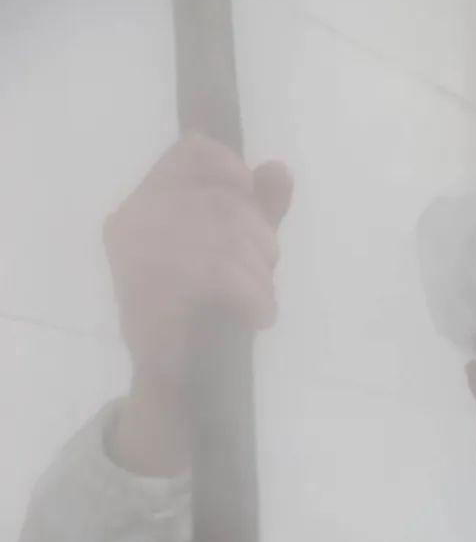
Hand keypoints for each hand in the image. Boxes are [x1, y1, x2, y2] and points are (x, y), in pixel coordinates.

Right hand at [104, 134, 292, 474]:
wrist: (176, 389)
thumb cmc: (203, 321)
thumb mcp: (234, 256)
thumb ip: (254, 212)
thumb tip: (278, 171)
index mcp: (141, 206)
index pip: (190, 152)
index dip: (231, 167)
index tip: (251, 195)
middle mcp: (131, 224)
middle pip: (218, 198)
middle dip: (258, 235)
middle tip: (266, 270)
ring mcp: (137, 259)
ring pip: (224, 235)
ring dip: (259, 271)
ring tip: (261, 299)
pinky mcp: (154, 295)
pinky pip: (221, 273)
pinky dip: (254, 295)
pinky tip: (259, 316)